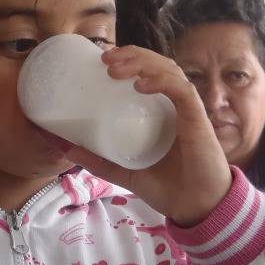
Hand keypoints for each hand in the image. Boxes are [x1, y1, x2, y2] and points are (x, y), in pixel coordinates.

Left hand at [52, 46, 231, 225]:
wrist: (196, 208)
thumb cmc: (169, 189)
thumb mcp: (125, 172)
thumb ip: (99, 161)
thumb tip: (66, 148)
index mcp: (161, 111)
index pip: (149, 72)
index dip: (129, 59)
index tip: (102, 60)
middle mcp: (175, 105)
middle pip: (157, 64)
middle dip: (131, 55)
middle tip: (105, 58)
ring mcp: (187, 110)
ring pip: (168, 71)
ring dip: (141, 63)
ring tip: (115, 68)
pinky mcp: (198, 119)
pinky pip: (181, 91)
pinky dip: (161, 82)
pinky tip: (141, 84)